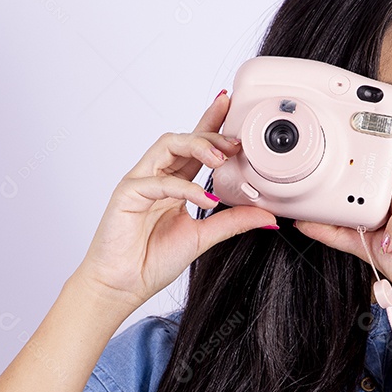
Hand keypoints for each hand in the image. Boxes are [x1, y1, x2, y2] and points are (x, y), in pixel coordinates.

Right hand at [74, 92, 276, 307]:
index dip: (212, 123)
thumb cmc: (152, 260)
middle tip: (236, 142)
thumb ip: (234, 222)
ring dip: (197, 147)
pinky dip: (184, 188)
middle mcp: (156, 177)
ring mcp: (140, 182)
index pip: (195, 146)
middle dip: (211, 135)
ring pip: (168, 145)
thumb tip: (269, 217)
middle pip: (183, 139)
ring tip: (221, 160)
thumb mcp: (204, 237)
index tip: (232, 106)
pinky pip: (158, 181)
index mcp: (174, 184)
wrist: (122, 286)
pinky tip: (204, 198)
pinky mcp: (127, 194)